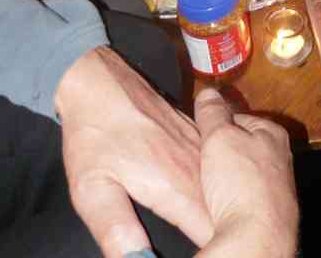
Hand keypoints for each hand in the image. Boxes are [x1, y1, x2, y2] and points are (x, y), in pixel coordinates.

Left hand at [56, 47, 212, 257]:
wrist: (97, 80)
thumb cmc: (92, 136)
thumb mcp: (92, 190)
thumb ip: (116, 230)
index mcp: (174, 186)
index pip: (210, 230)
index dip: (217, 248)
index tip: (215, 254)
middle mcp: (195, 166)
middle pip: (224, 208)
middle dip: (227, 231)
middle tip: (222, 244)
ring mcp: (198, 145)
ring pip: (226, 184)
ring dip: (228, 205)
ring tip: (227, 227)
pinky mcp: (195, 132)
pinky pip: (218, 163)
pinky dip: (222, 182)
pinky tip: (218, 193)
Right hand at [194, 88, 297, 257]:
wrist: (257, 235)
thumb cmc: (240, 183)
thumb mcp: (218, 137)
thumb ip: (213, 113)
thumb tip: (209, 92)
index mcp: (272, 133)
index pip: (239, 118)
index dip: (217, 125)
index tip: (202, 135)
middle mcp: (281, 157)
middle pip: (244, 147)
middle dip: (225, 153)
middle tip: (204, 162)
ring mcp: (279, 187)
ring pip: (247, 174)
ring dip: (230, 178)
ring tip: (212, 186)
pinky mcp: (274, 212)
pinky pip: (249, 197)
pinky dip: (236, 198)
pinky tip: (224, 205)